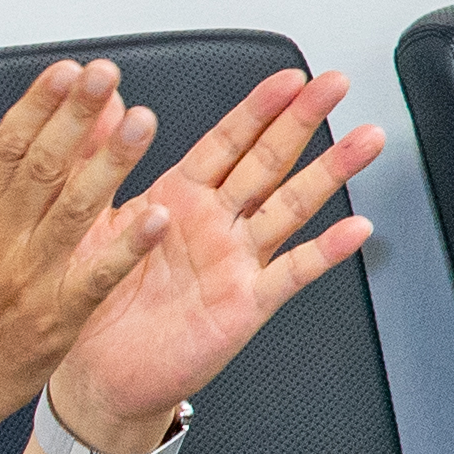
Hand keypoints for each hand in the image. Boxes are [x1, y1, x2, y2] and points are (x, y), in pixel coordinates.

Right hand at [0, 61, 163, 442]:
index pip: (6, 146)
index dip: (39, 105)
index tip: (68, 71)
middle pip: (45, 167)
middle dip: (78, 117)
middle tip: (108, 76)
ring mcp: (31, 277)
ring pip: (76, 210)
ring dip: (111, 164)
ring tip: (141, 122)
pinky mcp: (59, 315)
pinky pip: (98, 275)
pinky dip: (127, 247)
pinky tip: (159, 216)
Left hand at [45, 67, 383, 448]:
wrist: (97, 375)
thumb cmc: (96, 303)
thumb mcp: (89, 220)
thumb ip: (100, 159)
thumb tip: (106, 106)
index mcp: (180, 198)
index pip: (228, 140)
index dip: (259, 107)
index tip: (288, 78)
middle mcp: (217, 225)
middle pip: (269, 160)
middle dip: (305, 120)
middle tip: (336, 85)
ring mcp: (236, 262)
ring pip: (291, 206)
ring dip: (331, 172)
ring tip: (364, 140)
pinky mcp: (245, 303)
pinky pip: (291, 273)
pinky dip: (324, 251)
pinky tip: (354, 230)